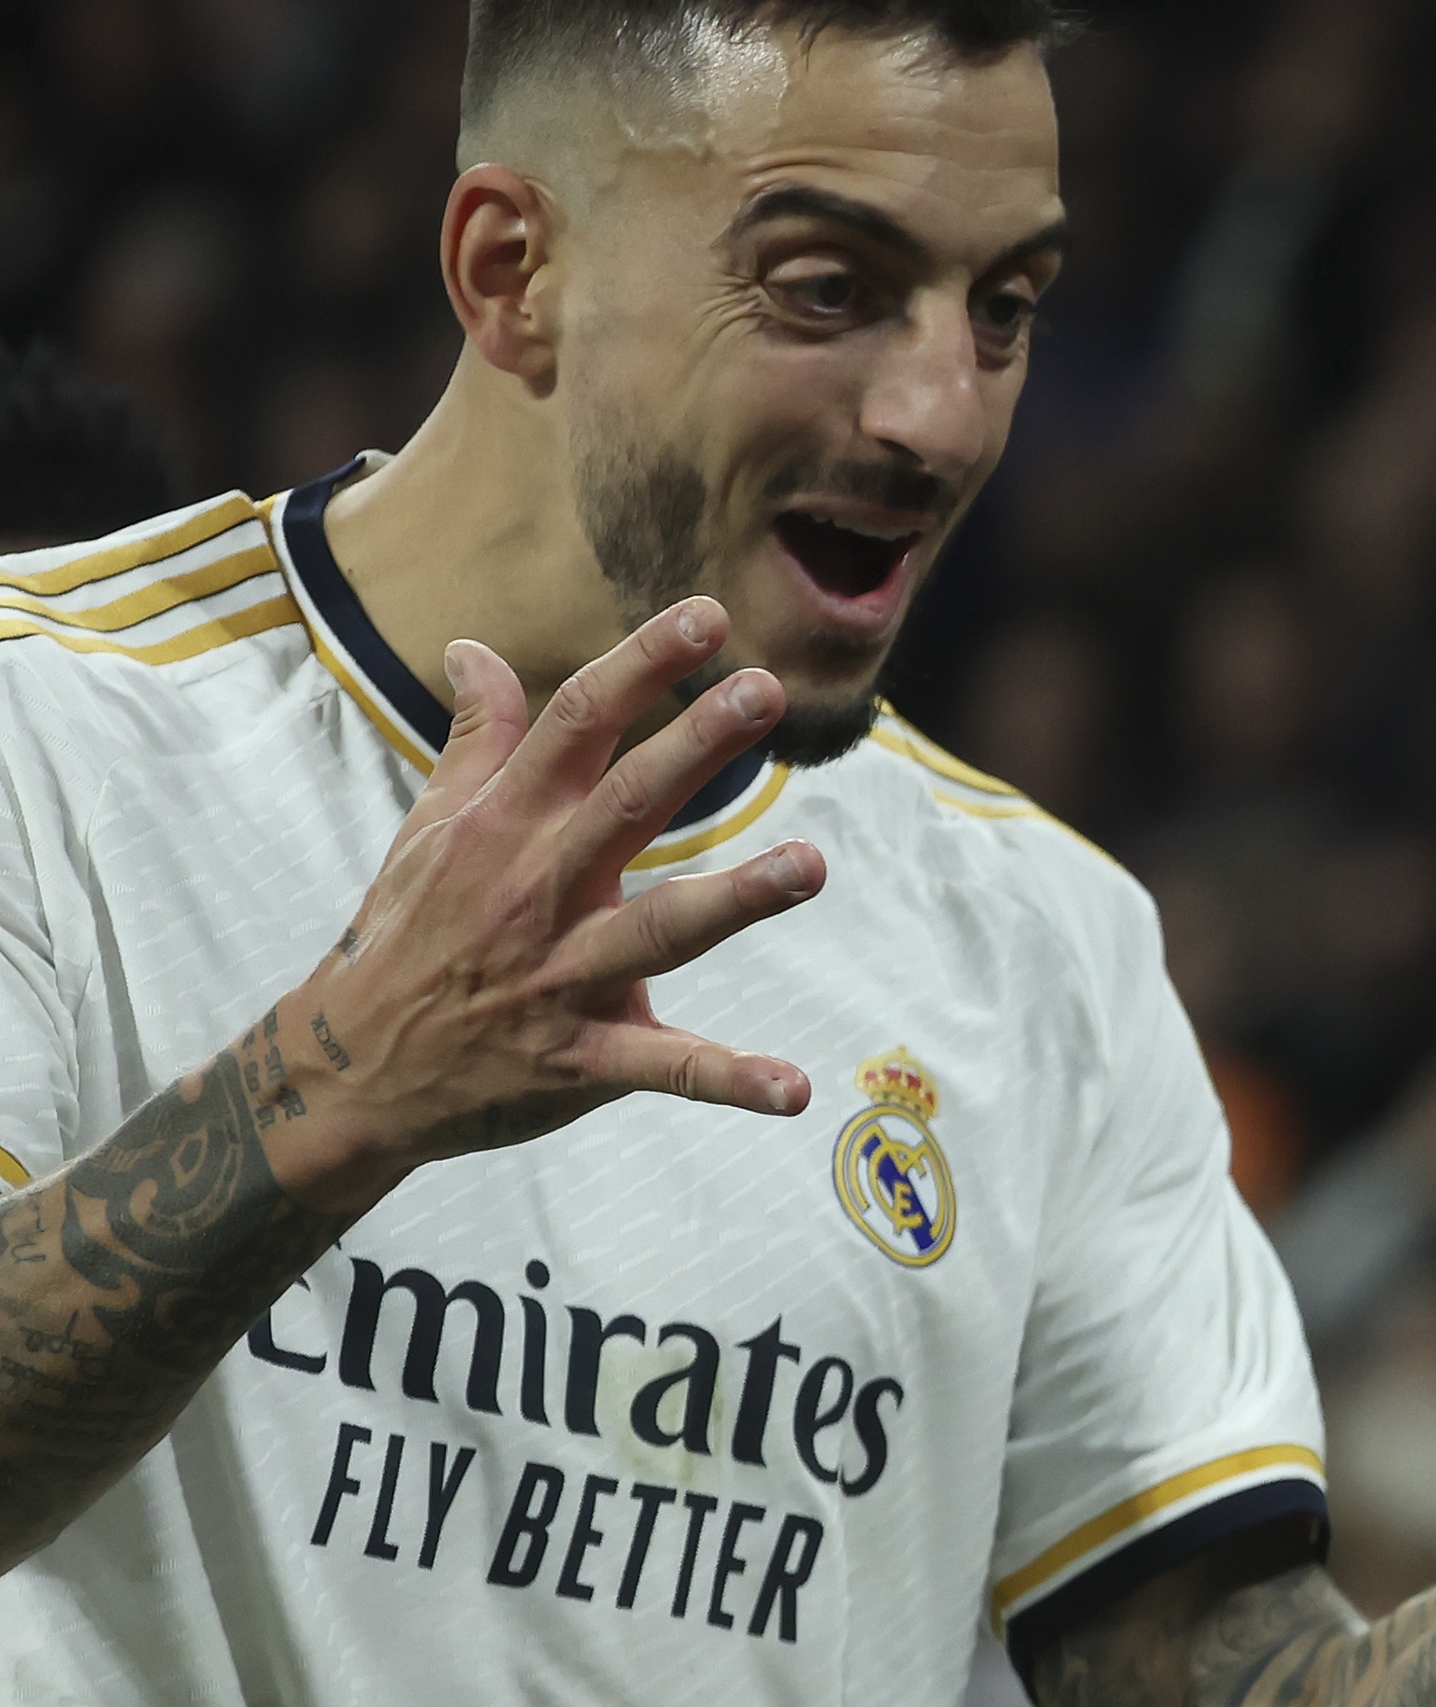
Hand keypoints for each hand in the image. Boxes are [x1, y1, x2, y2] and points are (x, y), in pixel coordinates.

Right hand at [261, 598, 827, 1211]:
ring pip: (656, 929)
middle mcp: (537, 888)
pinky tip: (794, 1091)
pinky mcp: (580, 1058)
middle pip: (622, 803)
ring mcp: (561, 974)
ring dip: (735, 898)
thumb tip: (473, 648)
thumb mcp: (431, 828)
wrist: (352, 1068)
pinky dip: (729, 1080)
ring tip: (811, 865)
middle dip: (693, 746)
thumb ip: (477, 740)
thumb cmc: (410, 932)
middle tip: (765, 689)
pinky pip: (664, 1068)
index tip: (707, 615)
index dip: (640, 665)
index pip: (576, 724)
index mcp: (505, 826)